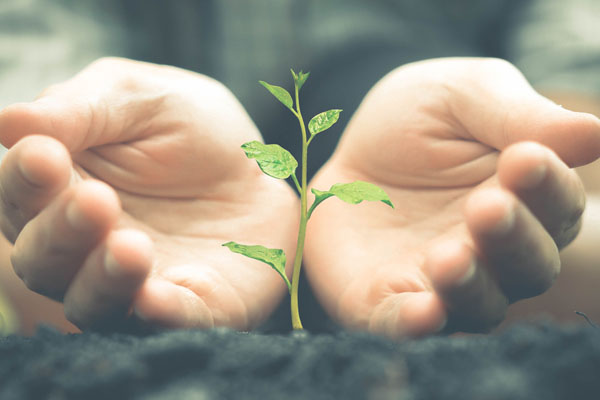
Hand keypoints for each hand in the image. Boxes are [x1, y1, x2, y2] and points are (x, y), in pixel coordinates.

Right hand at [0, 58, 297, 330]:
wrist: (258, 164)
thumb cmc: (190, 128)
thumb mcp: (139, 99)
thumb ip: (80, 110)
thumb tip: (8, 122)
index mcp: (62, 191)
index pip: (21, 196)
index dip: (24, 180)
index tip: (43, 154)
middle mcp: (85, 248)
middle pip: (44, 260)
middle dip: (61, 233)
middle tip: (95, 199)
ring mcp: (136, 283)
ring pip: (93, 303)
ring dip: (103, 280)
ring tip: (130, 246)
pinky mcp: (193, 305)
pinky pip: (170, 321)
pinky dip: (160, 315)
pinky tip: (155, 298)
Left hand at [304, 58, 599, 337]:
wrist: (350, 151)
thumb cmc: (416, 121)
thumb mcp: (463, 97)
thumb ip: (519, 116)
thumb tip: (593, 133)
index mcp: (524, 198)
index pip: (556, 204)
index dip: (547, 187)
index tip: (524, 159)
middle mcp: (494, 251)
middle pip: (527, 265)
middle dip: (511, 239)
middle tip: (487, 207)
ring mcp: (441, 281)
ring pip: (476, 305)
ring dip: (469, 286)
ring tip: (450, 258)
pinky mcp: (385, 299)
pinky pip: (403, 324)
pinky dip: (415, 324)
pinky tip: (422, 312)